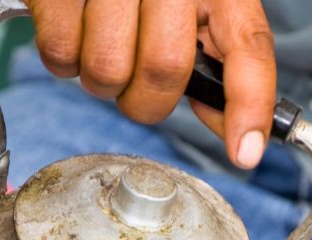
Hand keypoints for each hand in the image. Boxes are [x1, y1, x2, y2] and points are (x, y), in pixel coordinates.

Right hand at [26, 0, 275, 167]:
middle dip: (149, 100)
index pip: (248, 46)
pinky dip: (64, 63)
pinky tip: (75, 33)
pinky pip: (61, 55)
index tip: (245, 153)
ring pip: (108, 71)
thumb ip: (217, 64)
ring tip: (102, 49)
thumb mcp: (198, 9)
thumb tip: (231, 128)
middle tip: (138, 85)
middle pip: (165, 70)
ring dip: (103, 83)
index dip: (250, 105)